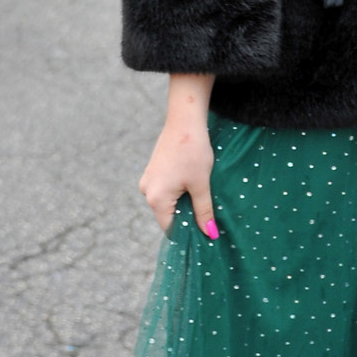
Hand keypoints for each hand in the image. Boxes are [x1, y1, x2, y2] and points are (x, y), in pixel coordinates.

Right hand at [139, 72, 217, 237]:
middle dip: (187, 218)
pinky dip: (178, 192)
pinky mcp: (153, 171)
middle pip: (168, 215)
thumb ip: (203, 211)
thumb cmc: (193, 152)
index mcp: (156, 198)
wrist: (184, 121)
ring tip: (202, 198)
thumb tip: (210, 234)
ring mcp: (148, 180)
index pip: (170, 228)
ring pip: (167, 202)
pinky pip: (165, 190)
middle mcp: (147, 192)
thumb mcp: (201, 185)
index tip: (204, 235)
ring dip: (183, 204)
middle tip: (208, 218)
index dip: (188, 234)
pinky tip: (192, 185)